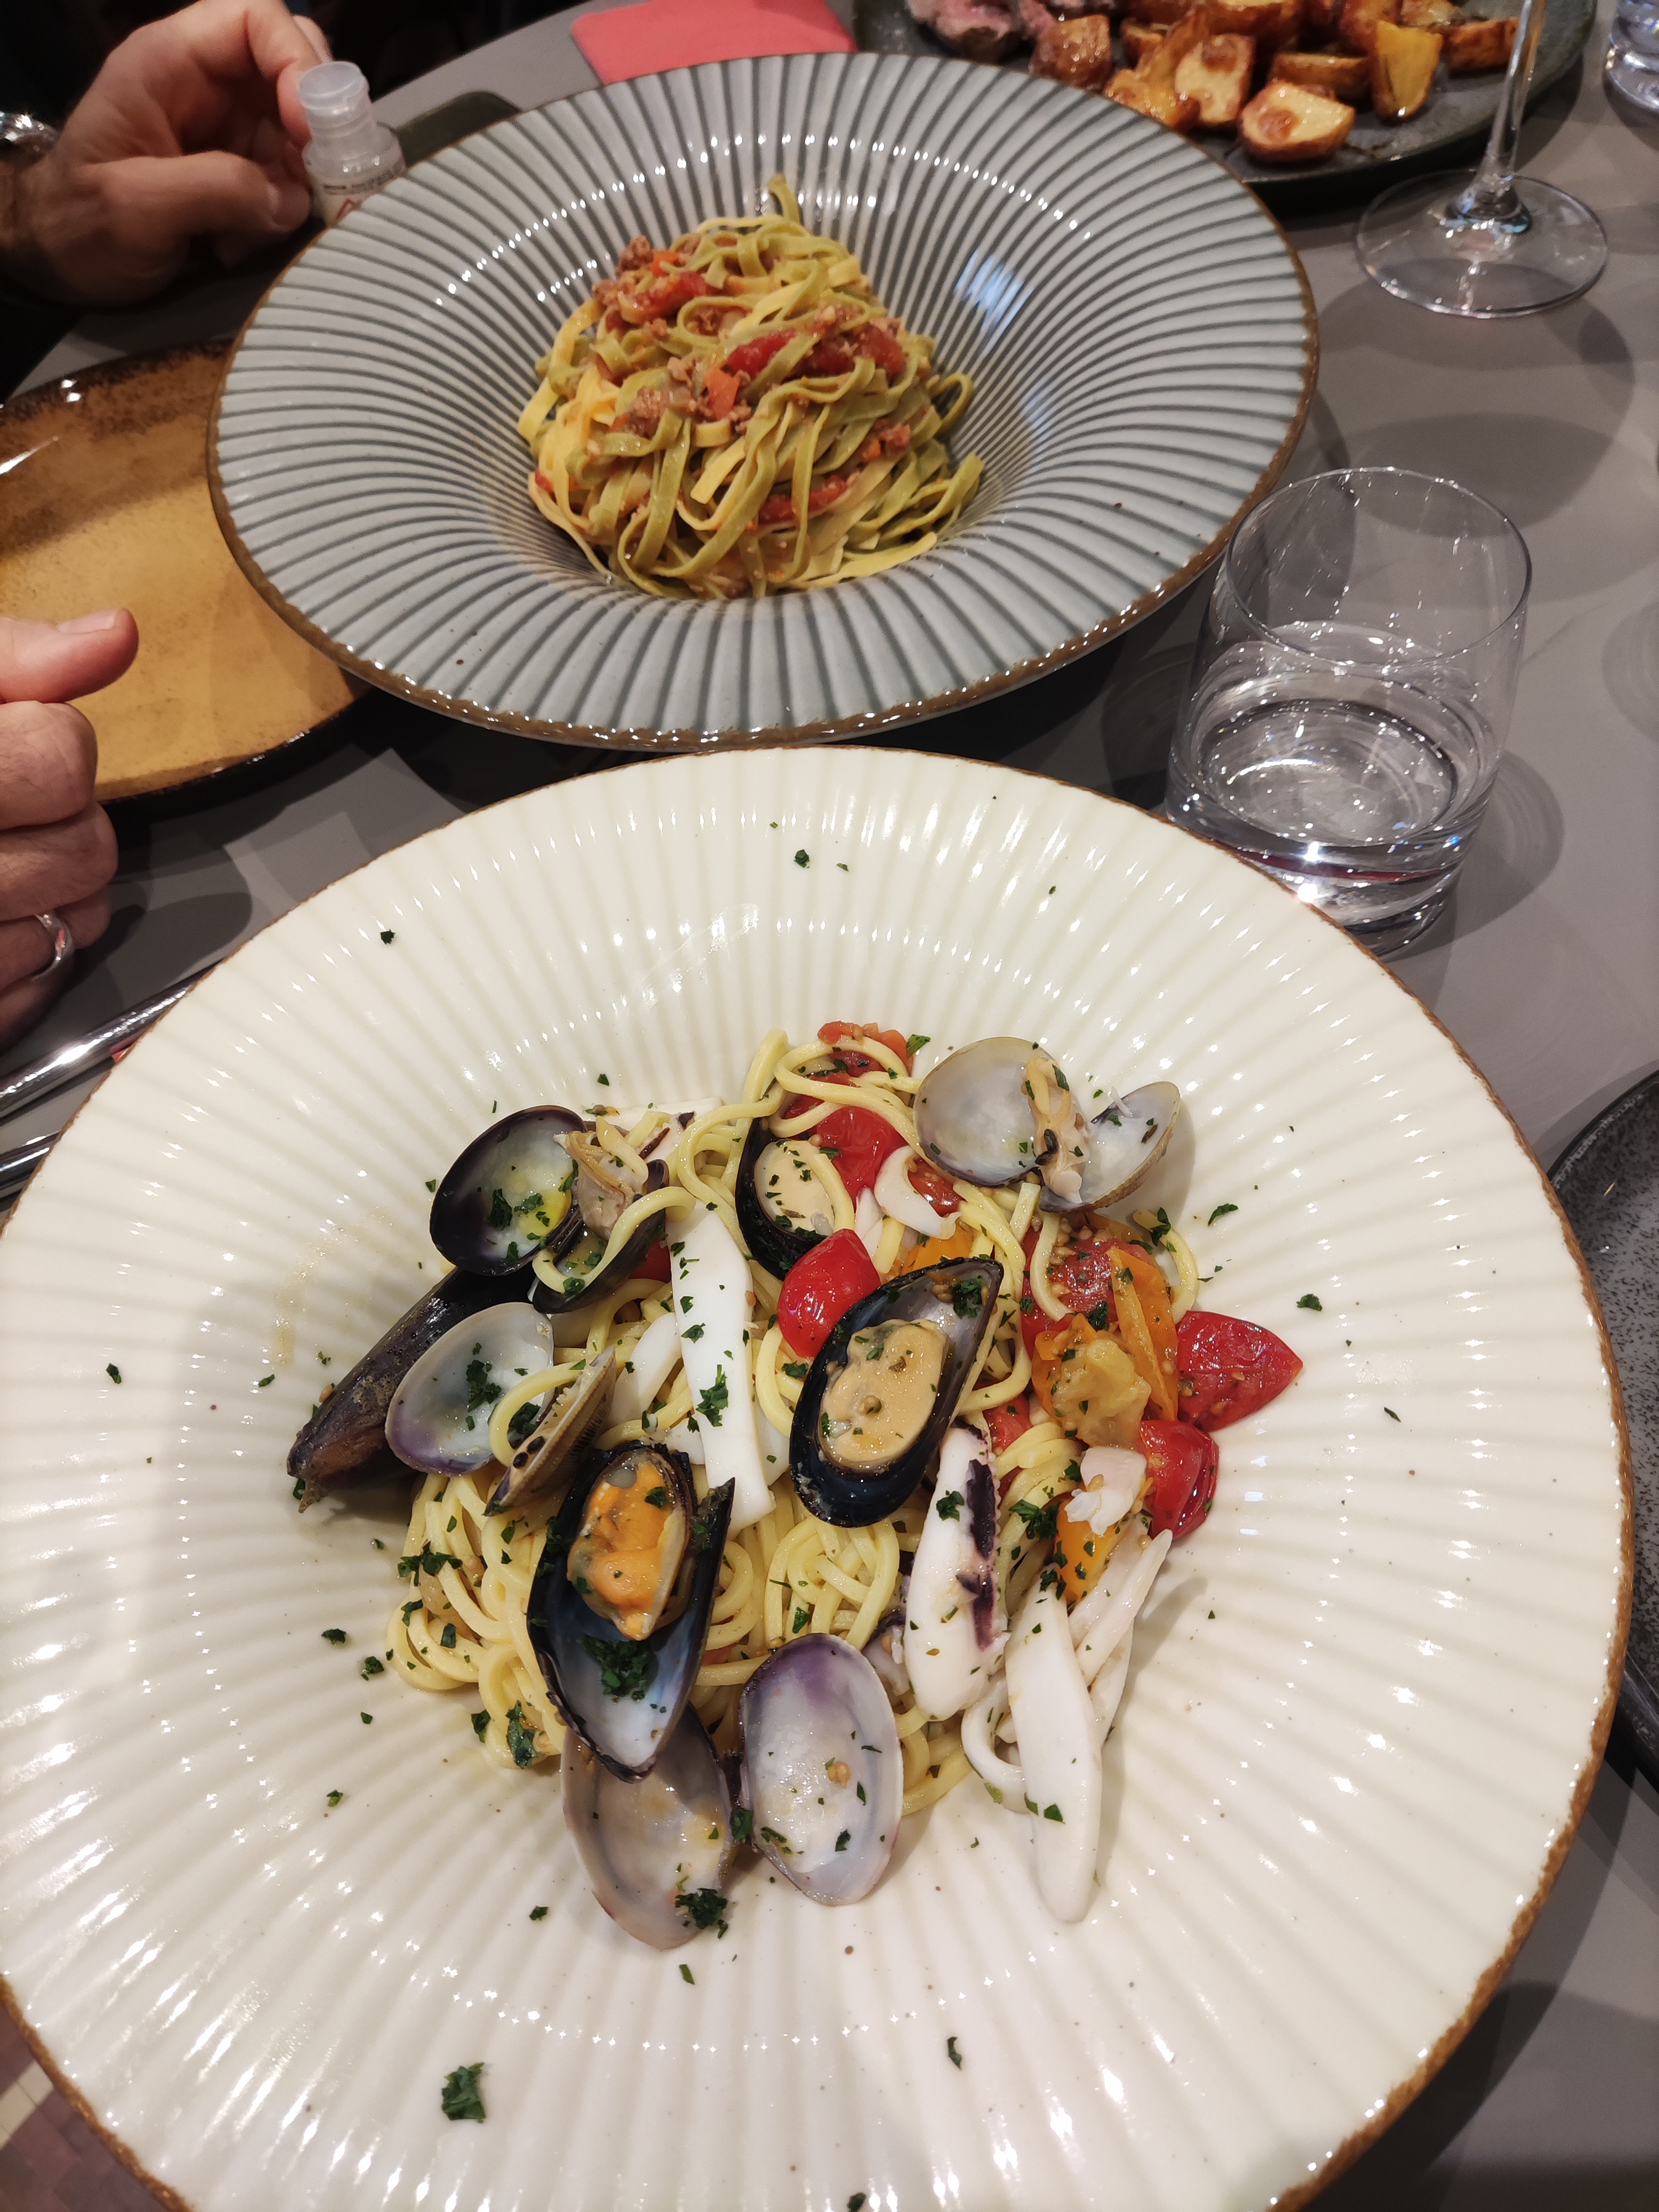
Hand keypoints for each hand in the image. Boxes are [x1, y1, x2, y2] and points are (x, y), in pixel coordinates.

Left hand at [0, 0, 330, 306]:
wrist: (61, 260)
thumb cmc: (81, 223)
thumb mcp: (136, 207)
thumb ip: (216, 191)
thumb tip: (292, 200)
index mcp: (170, 61)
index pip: (256, 20)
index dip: (296, 63)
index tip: (308, 130)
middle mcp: (208, 83)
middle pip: (293, 64)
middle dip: (316, 121)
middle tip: (319, 177)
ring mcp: (229, 127)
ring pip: (303, 130)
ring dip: (301, 182)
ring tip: (257, 229)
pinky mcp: (242, 170)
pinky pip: (291, 179)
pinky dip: (283, 214)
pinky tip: (237, 244)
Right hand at [0, 612, 134, 1052]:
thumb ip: (4, 658)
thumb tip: (114, 636)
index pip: (61, 755)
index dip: (49, 737)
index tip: (8, 736)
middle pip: (86, 848)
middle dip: (64, 819)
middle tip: (4, 805)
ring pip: (72, 924)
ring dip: (48, 891)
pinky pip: (35, 990)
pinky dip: (21, 958)